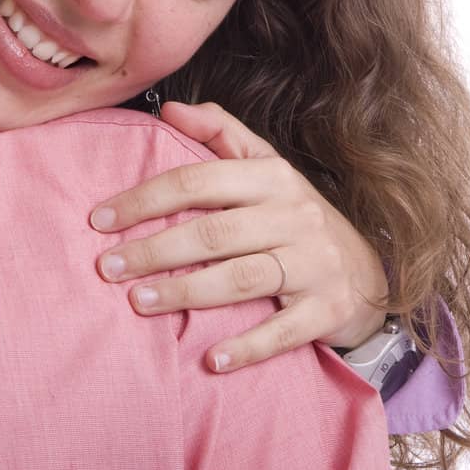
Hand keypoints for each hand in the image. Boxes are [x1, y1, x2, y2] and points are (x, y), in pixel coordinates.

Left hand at [90, 101, 387, 371]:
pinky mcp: (327, 309)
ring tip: (138, 301)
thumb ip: (219, 131)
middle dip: (154, 250)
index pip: (198, 181)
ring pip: (241, 278)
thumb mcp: (265, 165)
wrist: (369, 269)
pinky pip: (284, 330)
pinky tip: (212, 360)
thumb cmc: (295, 215)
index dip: (145, 199)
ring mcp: (314, 264)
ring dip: (186, 292)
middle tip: (107, 267)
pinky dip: (248, 347)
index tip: (100, 219)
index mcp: (272, 177)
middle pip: (213, 232)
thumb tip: (169, 108)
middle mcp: (294, 216)